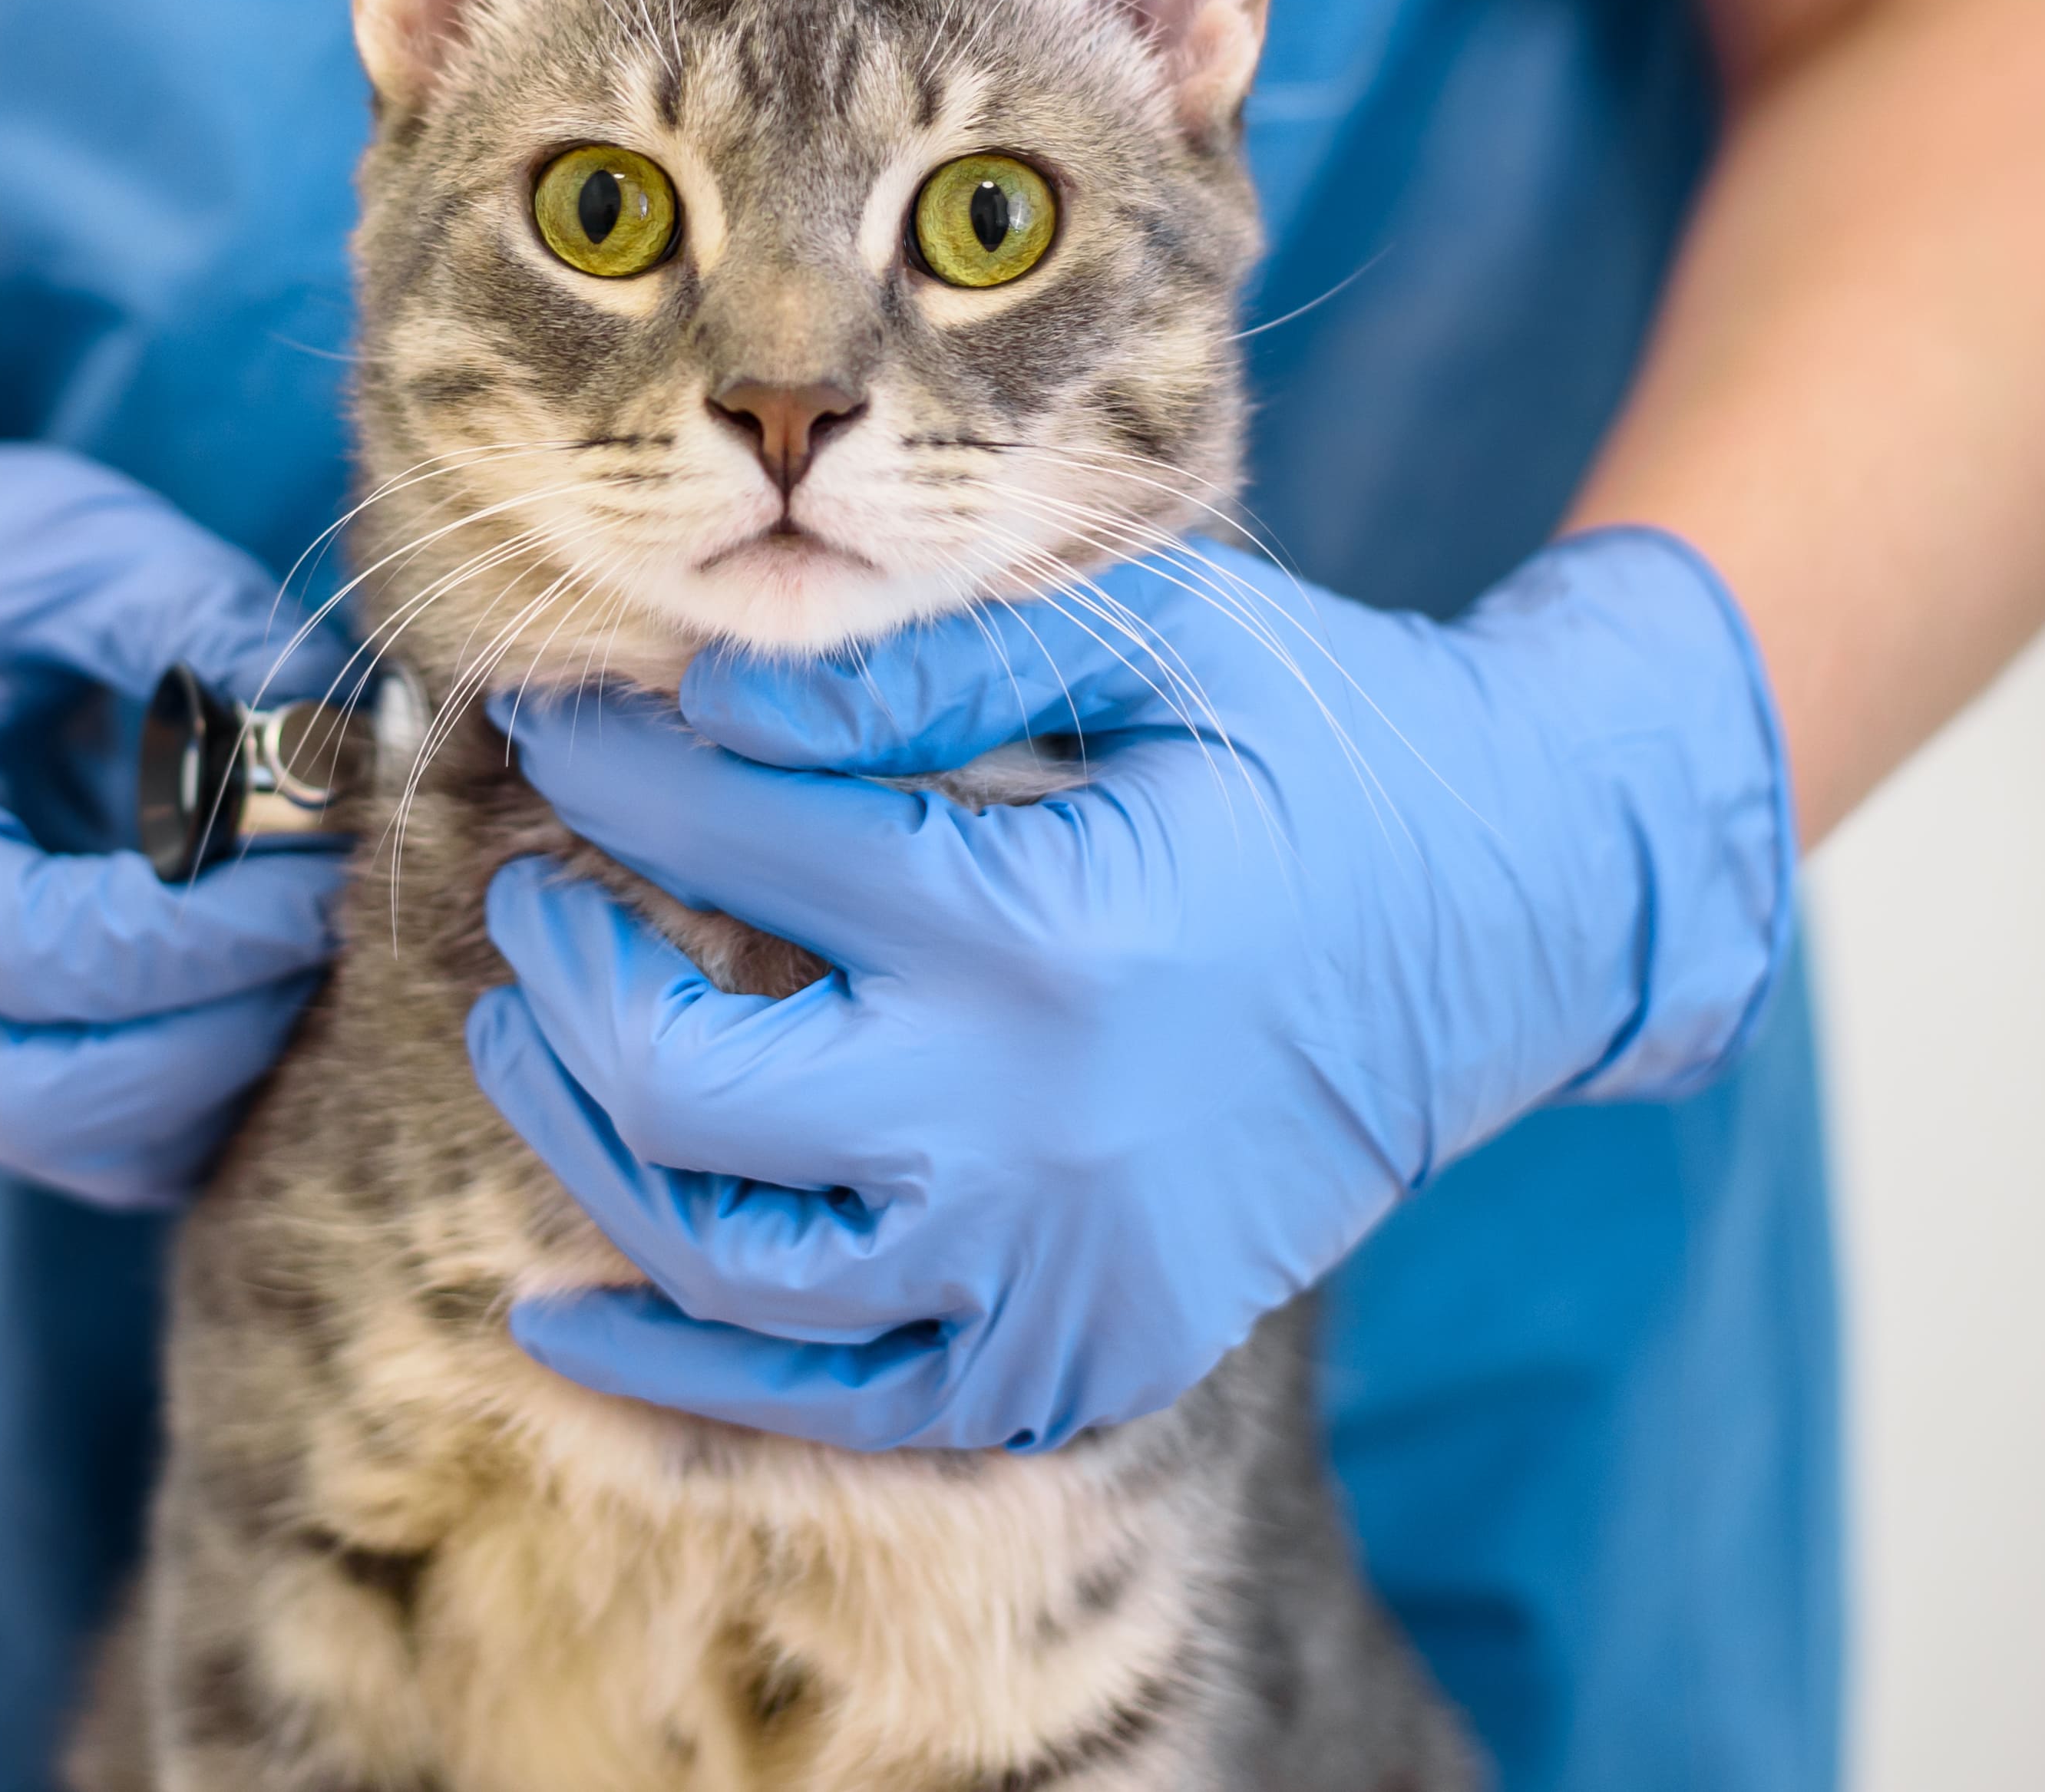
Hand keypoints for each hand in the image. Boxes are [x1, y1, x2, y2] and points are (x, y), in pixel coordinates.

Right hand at [0, 341, 351, 1208]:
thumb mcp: (65, 545)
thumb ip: (198, 623)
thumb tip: (358, 728)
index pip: (39, 953)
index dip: (209, 922)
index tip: (337, 850)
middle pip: (54, 1101)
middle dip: (229, 1022)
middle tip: (343, 912)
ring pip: (90, 1149)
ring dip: (228, 1067)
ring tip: (318, 937)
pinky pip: (102, 1138)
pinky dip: (203, 1082)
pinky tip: (272, 975)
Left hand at [464, 527, 1794, 1450]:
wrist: (1519, 920)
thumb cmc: (1318, 742)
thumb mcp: (1152, 635)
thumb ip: (923, 668)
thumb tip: (706, 700)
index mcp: (1051, 927)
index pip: (741, 843)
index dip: (615, 768)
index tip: (553, 717)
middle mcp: (1039, 1131)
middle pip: (688, 1090)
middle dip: (564, 978)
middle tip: (525, 898)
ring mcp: (1059, 1278)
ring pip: (728, 1268)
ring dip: (585, 1154)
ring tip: (529, 1044)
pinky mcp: (1080, 1365)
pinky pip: (833, 1409)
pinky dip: (678, 1384)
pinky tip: (562, 1324)